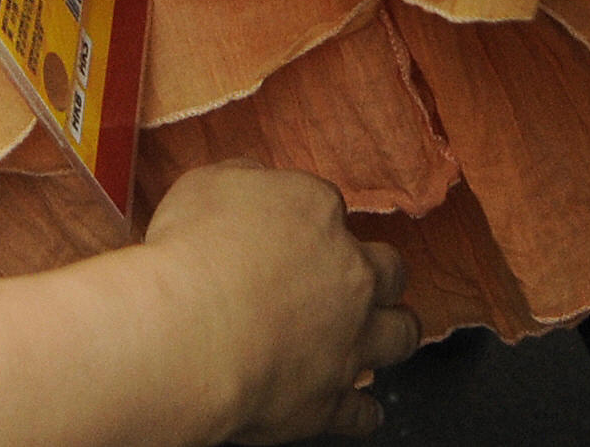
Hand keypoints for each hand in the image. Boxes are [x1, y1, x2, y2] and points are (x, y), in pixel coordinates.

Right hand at [142, 160, 419, 441]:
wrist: (189, 335)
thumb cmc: (191, 256)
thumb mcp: (206, 184)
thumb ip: (244, 179)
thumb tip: (255, 182)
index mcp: (316, 213)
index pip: (332, 210)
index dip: (316, 223)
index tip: (298, 235)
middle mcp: (348, 274)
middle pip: (389, 271)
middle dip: (380, 275)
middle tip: (361, 281)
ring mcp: (347, 340)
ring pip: (400, 335)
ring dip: (394, 334)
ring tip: (384, 335)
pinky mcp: (331, 399)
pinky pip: (363, 410)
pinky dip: (363, 410)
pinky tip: (359, 408)